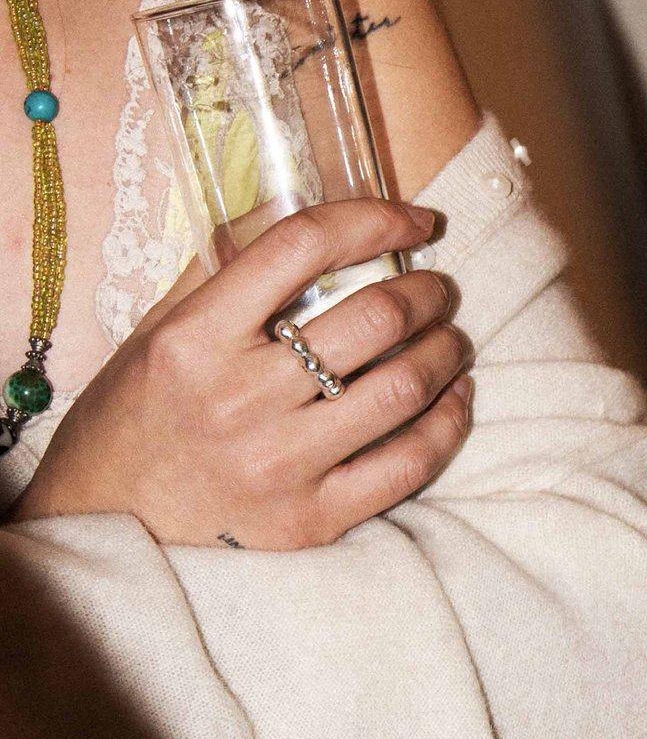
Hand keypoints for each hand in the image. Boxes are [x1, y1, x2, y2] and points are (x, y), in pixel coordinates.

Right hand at [16, 198, 473, 550]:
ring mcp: (278, 464)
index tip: (414, 221)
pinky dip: (447, 422)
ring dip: (445, 351)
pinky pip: (409, 464)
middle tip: (437, 289)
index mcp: (195, 339)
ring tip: (450, 339)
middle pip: (373, 317)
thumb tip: (294, 206)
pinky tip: (454, 398)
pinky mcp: (310, 521)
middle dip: (426, 292)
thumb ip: (223, 273)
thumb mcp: (157, 335)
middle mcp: (238, 398)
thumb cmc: (129, 424)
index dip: (374, 219)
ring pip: (403, 387)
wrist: (99, 532)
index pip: (302, 246)